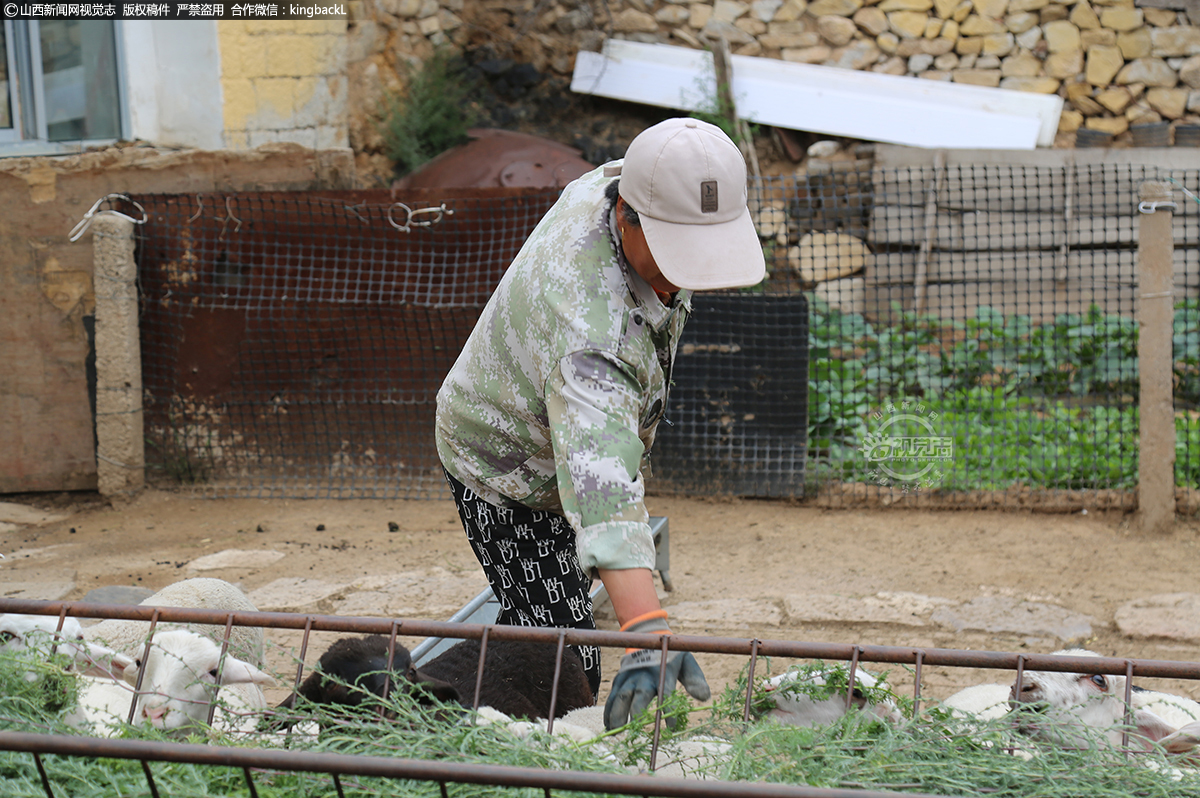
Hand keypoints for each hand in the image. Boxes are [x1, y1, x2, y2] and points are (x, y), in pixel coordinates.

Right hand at [603, 611, 710, 729]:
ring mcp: (629, 677)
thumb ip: (695, 679)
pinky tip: (609, 726)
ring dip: (618, 714)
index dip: (668, 709)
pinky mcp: (619, 679)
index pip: (666, 691)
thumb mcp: (686, 661)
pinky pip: (612, 696)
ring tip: (616, 732)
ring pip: (621, 695)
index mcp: (662, 671)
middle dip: (637, 712)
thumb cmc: (670, 655)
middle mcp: (644, 675)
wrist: (647, 637)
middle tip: (636, 730)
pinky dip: (608, 711)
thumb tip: (704, 697)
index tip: (671, 727)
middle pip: (639, 694)